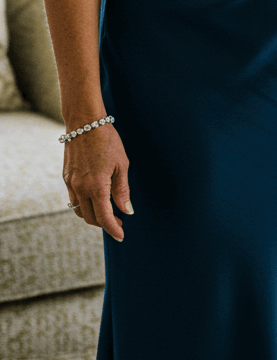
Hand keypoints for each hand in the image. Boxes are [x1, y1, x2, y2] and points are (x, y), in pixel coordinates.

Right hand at [62, 123, 132, 240]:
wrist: (85, 122)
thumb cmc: (107, 140)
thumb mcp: (121, 165)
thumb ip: (122, 190)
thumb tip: (127, 211)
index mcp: (96, 186)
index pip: (104, 218)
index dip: (113, 230)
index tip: (121, 236)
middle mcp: (80, 188)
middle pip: (90, 218)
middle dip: (104, 224)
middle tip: (118, 221)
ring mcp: (71, 183)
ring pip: (79, 211)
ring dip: (93, 216)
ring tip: (107, 211)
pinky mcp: (66, 178)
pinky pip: (73, 199)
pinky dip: (84, 204)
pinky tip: (95, 198)